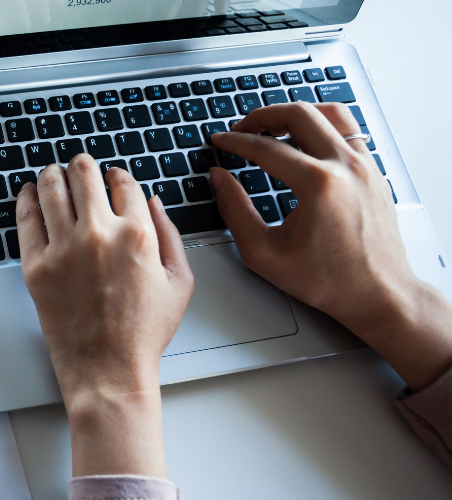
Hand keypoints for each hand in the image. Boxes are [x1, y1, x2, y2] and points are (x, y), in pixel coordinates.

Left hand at [15, 154, 193, 476]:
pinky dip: (26, 198)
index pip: (124, 183)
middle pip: (84, 174)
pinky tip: (29, 193)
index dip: (118, 176)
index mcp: (138, 234)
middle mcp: (98, 233)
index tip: (113, 178)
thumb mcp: (179, 282)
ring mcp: (63, 248)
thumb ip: (170, 235)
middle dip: (83, 165)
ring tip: (52, 174)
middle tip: (79, 167)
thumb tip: (153, 202)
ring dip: (53, 174)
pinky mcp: (36, 265)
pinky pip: (26, 218)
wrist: (108, 369)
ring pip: (51, 187)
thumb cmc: (143, 333)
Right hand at [211, 102, 451, 390]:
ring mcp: (365, 166)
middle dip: (263, 116)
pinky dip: (322, 127)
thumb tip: (219, 179)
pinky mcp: (374, 172)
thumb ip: (234, 210)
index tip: (220, 141)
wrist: (377, 294)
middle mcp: (346, 167)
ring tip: (274, 126)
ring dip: (296, 114)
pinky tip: (305, 142)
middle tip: (242, 128)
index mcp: (318, 185)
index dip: (235, 141)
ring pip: (330, 113)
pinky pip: (349, 131)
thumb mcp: (264, 253)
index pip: (266, 147)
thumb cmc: (328, 280)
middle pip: (299, 115)